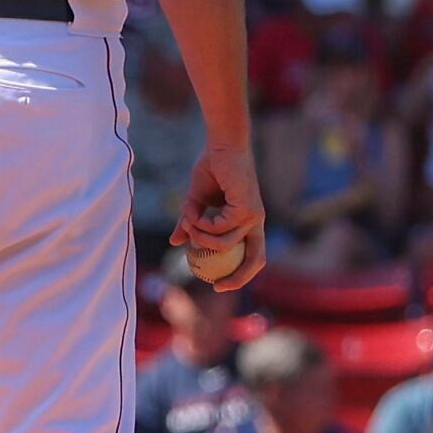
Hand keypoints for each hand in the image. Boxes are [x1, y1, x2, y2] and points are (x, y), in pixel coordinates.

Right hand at [171, 141, 265, 290]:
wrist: (221, 147)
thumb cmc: (212, 170)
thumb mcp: (196, 202)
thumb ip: (189, 223)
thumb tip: (176, 243)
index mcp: (249, 222)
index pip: (253, 255)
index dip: (240, 273)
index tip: (218, 284)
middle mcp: (256, 222)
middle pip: (256, 260)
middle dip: (238, 278)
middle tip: (216, 285)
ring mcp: (253, 216)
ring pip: (225, 243)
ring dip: (201, 238)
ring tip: (188, 223)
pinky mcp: (246, 208)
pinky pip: (218, 228)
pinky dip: (201, 224)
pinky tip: (192, 213)